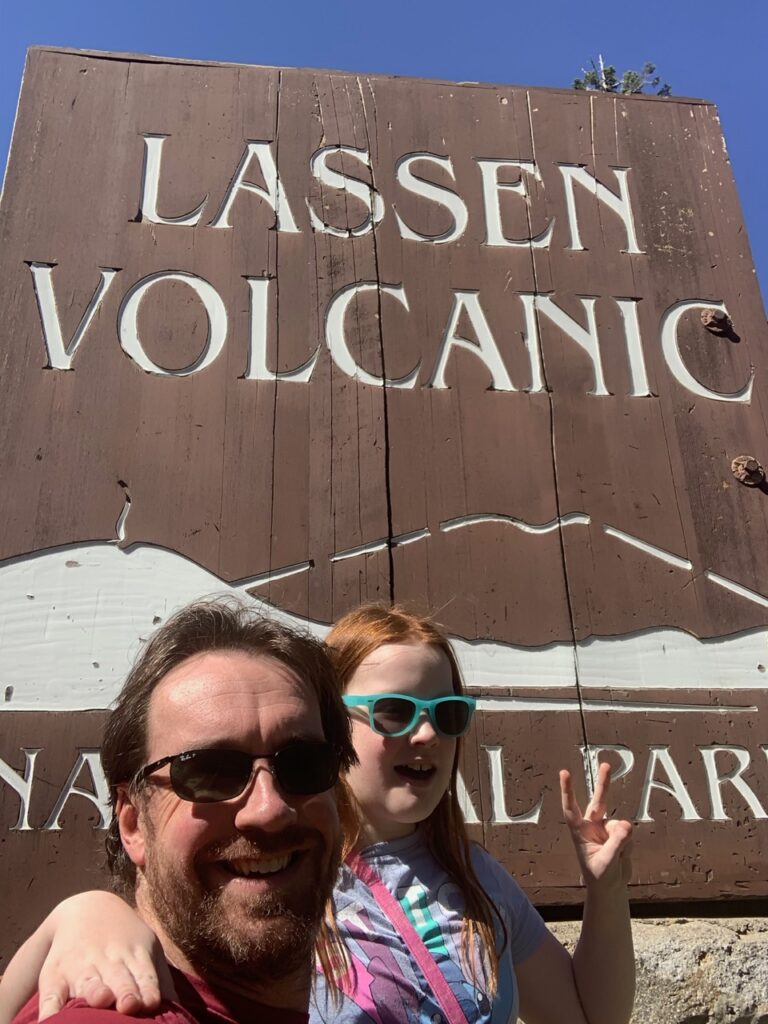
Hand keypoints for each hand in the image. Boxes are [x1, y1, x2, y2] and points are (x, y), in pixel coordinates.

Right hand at [0, 892, 175, 1021]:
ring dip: (94, 992)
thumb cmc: (124, 940)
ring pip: (88, 983)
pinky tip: (50, 1018)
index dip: (148, 990)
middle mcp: (108, 961)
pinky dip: (49, 1007)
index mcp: (134, 956)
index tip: (151, 1002)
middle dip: (125, 992)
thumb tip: (178, 1012)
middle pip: (119, 980)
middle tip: (130, 1005)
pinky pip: (50, 994)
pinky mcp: (54, 976)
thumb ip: (160, 979)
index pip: (145, 976)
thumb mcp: (147, 948)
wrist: (84, 908)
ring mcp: (80, 967)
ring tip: (100, 999)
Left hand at [560, 762, 632, 890]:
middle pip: (599, 801)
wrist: (610, 888)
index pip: (571, 809)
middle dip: (604, 783)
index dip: (568, 791)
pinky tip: (622, 856)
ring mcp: (606, 829)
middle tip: (606, 764)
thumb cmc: (599, 876)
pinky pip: (628, 834)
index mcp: (579, 832)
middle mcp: (592, 826)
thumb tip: (626, 824)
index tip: (564, 772)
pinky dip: (628, 846)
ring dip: (622, 840)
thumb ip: (616, 844)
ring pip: (619, 824)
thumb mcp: (606, 863)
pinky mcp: (619, 834)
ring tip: (616, 857)